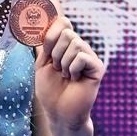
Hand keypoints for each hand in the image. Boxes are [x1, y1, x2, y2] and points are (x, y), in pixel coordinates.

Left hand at [33, 0, 104, 130]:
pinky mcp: (97, 67)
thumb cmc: (50, 90)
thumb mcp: (41, 63)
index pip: (62, 22)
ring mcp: (89, 56)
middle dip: (55, 53)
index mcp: (66, 45)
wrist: (59, 112)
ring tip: (66, 76)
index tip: (46, 50)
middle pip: (66, 32)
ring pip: (74, 44)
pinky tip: (75, 80)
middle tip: (58, 69)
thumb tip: (39, 23)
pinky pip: (81, 57)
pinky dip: (73, 69)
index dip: (51, 33)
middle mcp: (80, 48)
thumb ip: (44, 44)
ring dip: (64, 63)